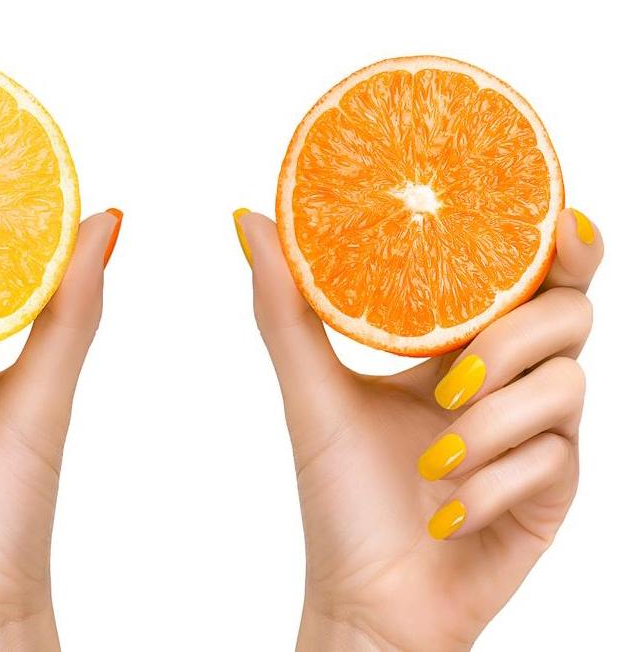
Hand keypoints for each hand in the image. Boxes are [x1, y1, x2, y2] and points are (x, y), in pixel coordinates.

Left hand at [235, 207, 601, 651]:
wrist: (367, 599)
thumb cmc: (341, 493)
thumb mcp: (311, 391)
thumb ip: (286, 304)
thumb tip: (245, 215)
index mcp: (459, 339)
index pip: (522, 273)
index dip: (556, 240)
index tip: (560, 215)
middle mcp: (508, 375)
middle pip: (567, 314)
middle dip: (512, 339)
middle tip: (456, 374)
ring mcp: (538, 431)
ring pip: (566, 383)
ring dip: (490, 423)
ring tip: (433, 459)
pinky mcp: (555, 488)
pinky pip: (552, 460)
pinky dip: (489, 484)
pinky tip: (444, 513)